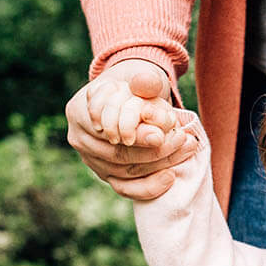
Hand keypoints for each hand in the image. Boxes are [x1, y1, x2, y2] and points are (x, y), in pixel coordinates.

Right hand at [65, 59, 197, 199]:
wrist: (133, 97)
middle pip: (117, 153)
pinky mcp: (105, 175)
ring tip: (186, 150)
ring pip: (124, 172)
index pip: (107, 127)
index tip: (162, 135)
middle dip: (153, 150)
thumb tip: (143, 85)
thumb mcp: (143, 77)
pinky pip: (126, 188)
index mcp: (78, 110)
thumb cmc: (137, 87)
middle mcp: (79, 138)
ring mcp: (90, 159)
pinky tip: (171, 176)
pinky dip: (149, 186)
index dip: (135, 134)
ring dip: (158, 165)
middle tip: (183, 140)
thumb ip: (145, 80)